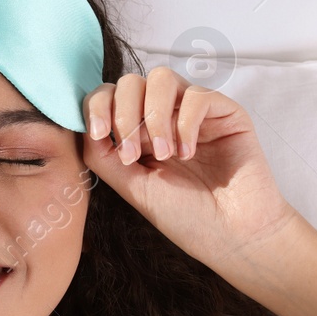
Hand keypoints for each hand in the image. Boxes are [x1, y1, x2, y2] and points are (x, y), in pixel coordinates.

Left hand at [81, 67, 298, 272]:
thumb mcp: (133, 189)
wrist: (233, 237)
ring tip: (165, 154)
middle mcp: (166, 118)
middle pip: (131, 81)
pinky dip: (186, 123)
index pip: (109, 97)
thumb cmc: (186, 218)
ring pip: (162, 78)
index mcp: (139, 134)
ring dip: (154, 116)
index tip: (101, 135)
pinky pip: (197, 95)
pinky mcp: (226, 112)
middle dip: (124, 114)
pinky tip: (189, 154)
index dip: (98, 107)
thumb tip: (83, 125)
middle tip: (134, 155)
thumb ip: (103, 156)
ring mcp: (195, 113)